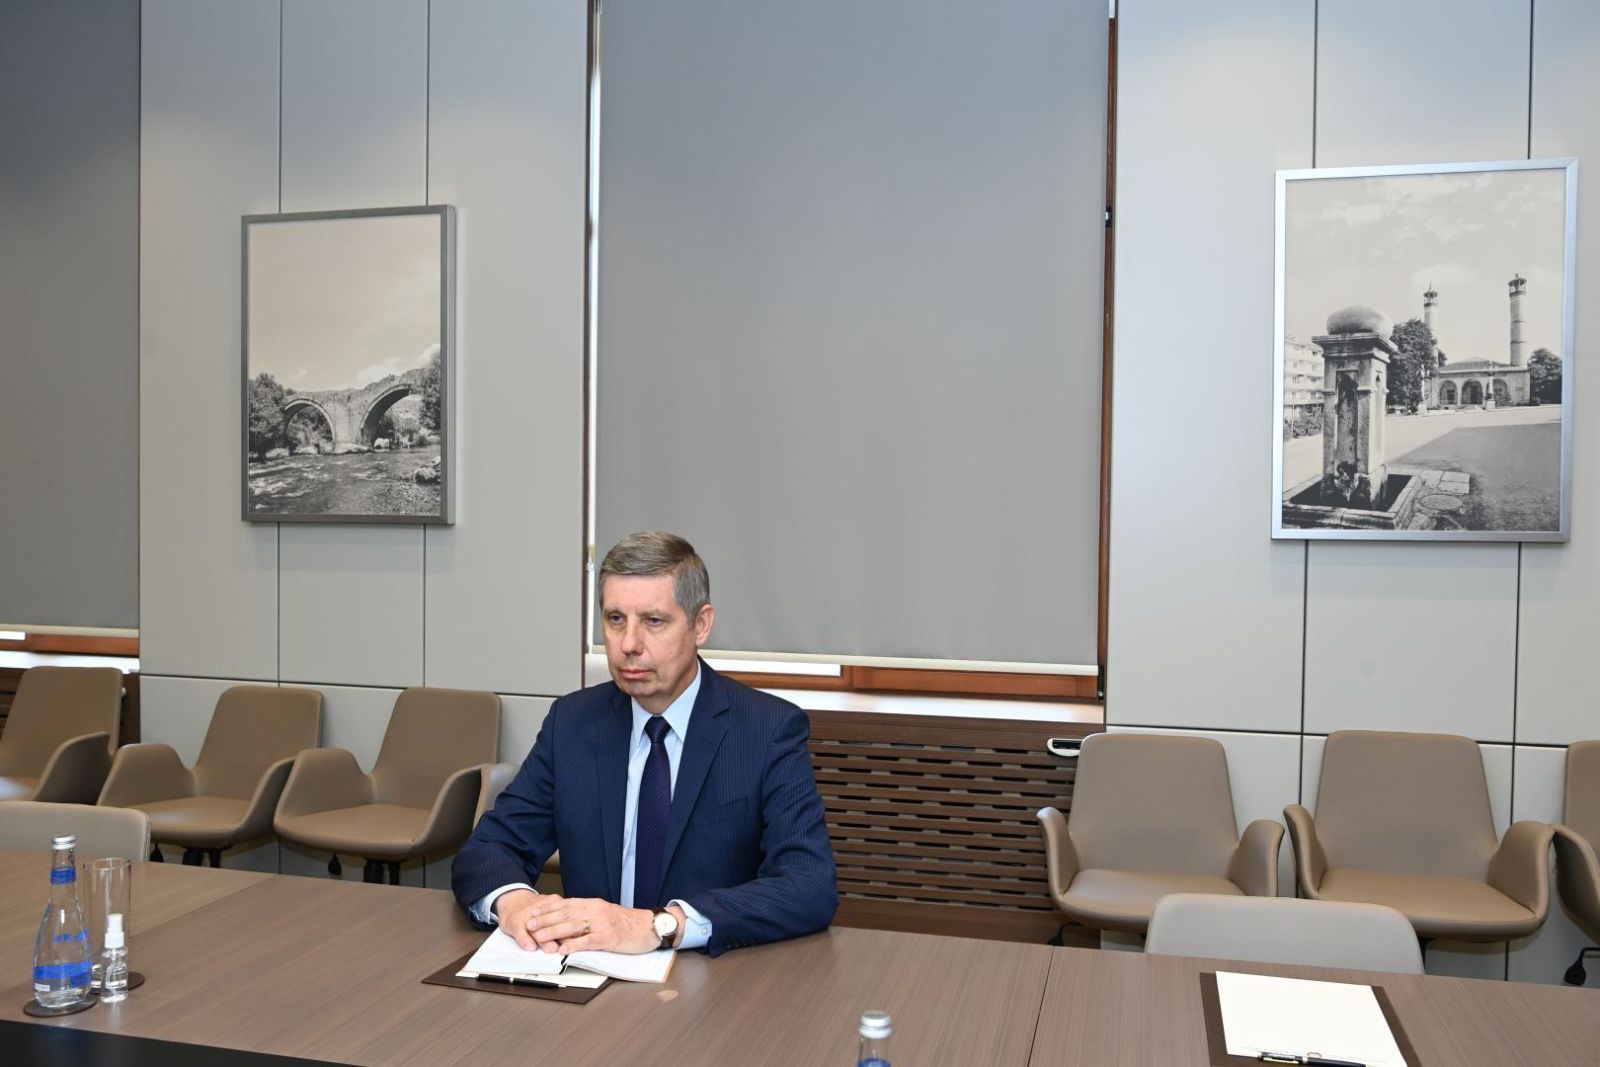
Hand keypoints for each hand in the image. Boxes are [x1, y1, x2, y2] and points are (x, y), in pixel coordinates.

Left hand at [501, 894, 681, 954]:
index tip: (533, 912)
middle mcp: (595, 911)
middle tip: (530, 924)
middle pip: (565, 913)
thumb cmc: (627, 923)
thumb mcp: (605, 914)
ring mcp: (602, 924)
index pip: (566, 904)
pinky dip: (574, 945)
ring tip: (540, 937)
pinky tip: (563, 949)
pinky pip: (588, 941)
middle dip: (545, 919)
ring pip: (573, 926)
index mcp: (593, 905)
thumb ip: (588, 916)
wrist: (649, 926)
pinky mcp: (608, 937)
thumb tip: (568, 921)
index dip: (548, 908)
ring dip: (554, 931)